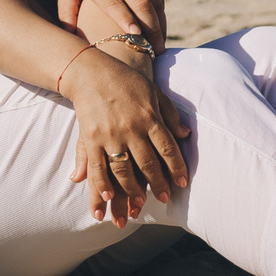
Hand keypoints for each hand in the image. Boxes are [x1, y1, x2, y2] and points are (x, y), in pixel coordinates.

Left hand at [59, 0, 163, 46]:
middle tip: (154, 52)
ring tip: (159, 47)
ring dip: (159, 25)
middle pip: (140, 3)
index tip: (135, 34)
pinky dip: (161, 14)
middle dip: (150, 29)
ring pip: (153, 2)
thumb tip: (67, 38)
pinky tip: (160, 30)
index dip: (125, 18)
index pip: (114, 1)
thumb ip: (66, 10)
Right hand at [60, 45, 189, 223]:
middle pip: (148, 163)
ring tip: (139, 203)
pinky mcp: (91, 138)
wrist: (90, 71)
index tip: (182, 183)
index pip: (167, 148)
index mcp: (149, 117)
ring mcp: (110, 135)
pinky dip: (102, 183)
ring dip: (132, 189)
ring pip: (124, 169)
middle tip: (165, 198)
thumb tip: (185, 135)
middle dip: (158, 183)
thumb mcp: (154, 92)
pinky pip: (98, 165)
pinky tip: (107, 196)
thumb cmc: (125, 81)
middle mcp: (131, 129)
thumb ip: (170, 115)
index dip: (176, 167)